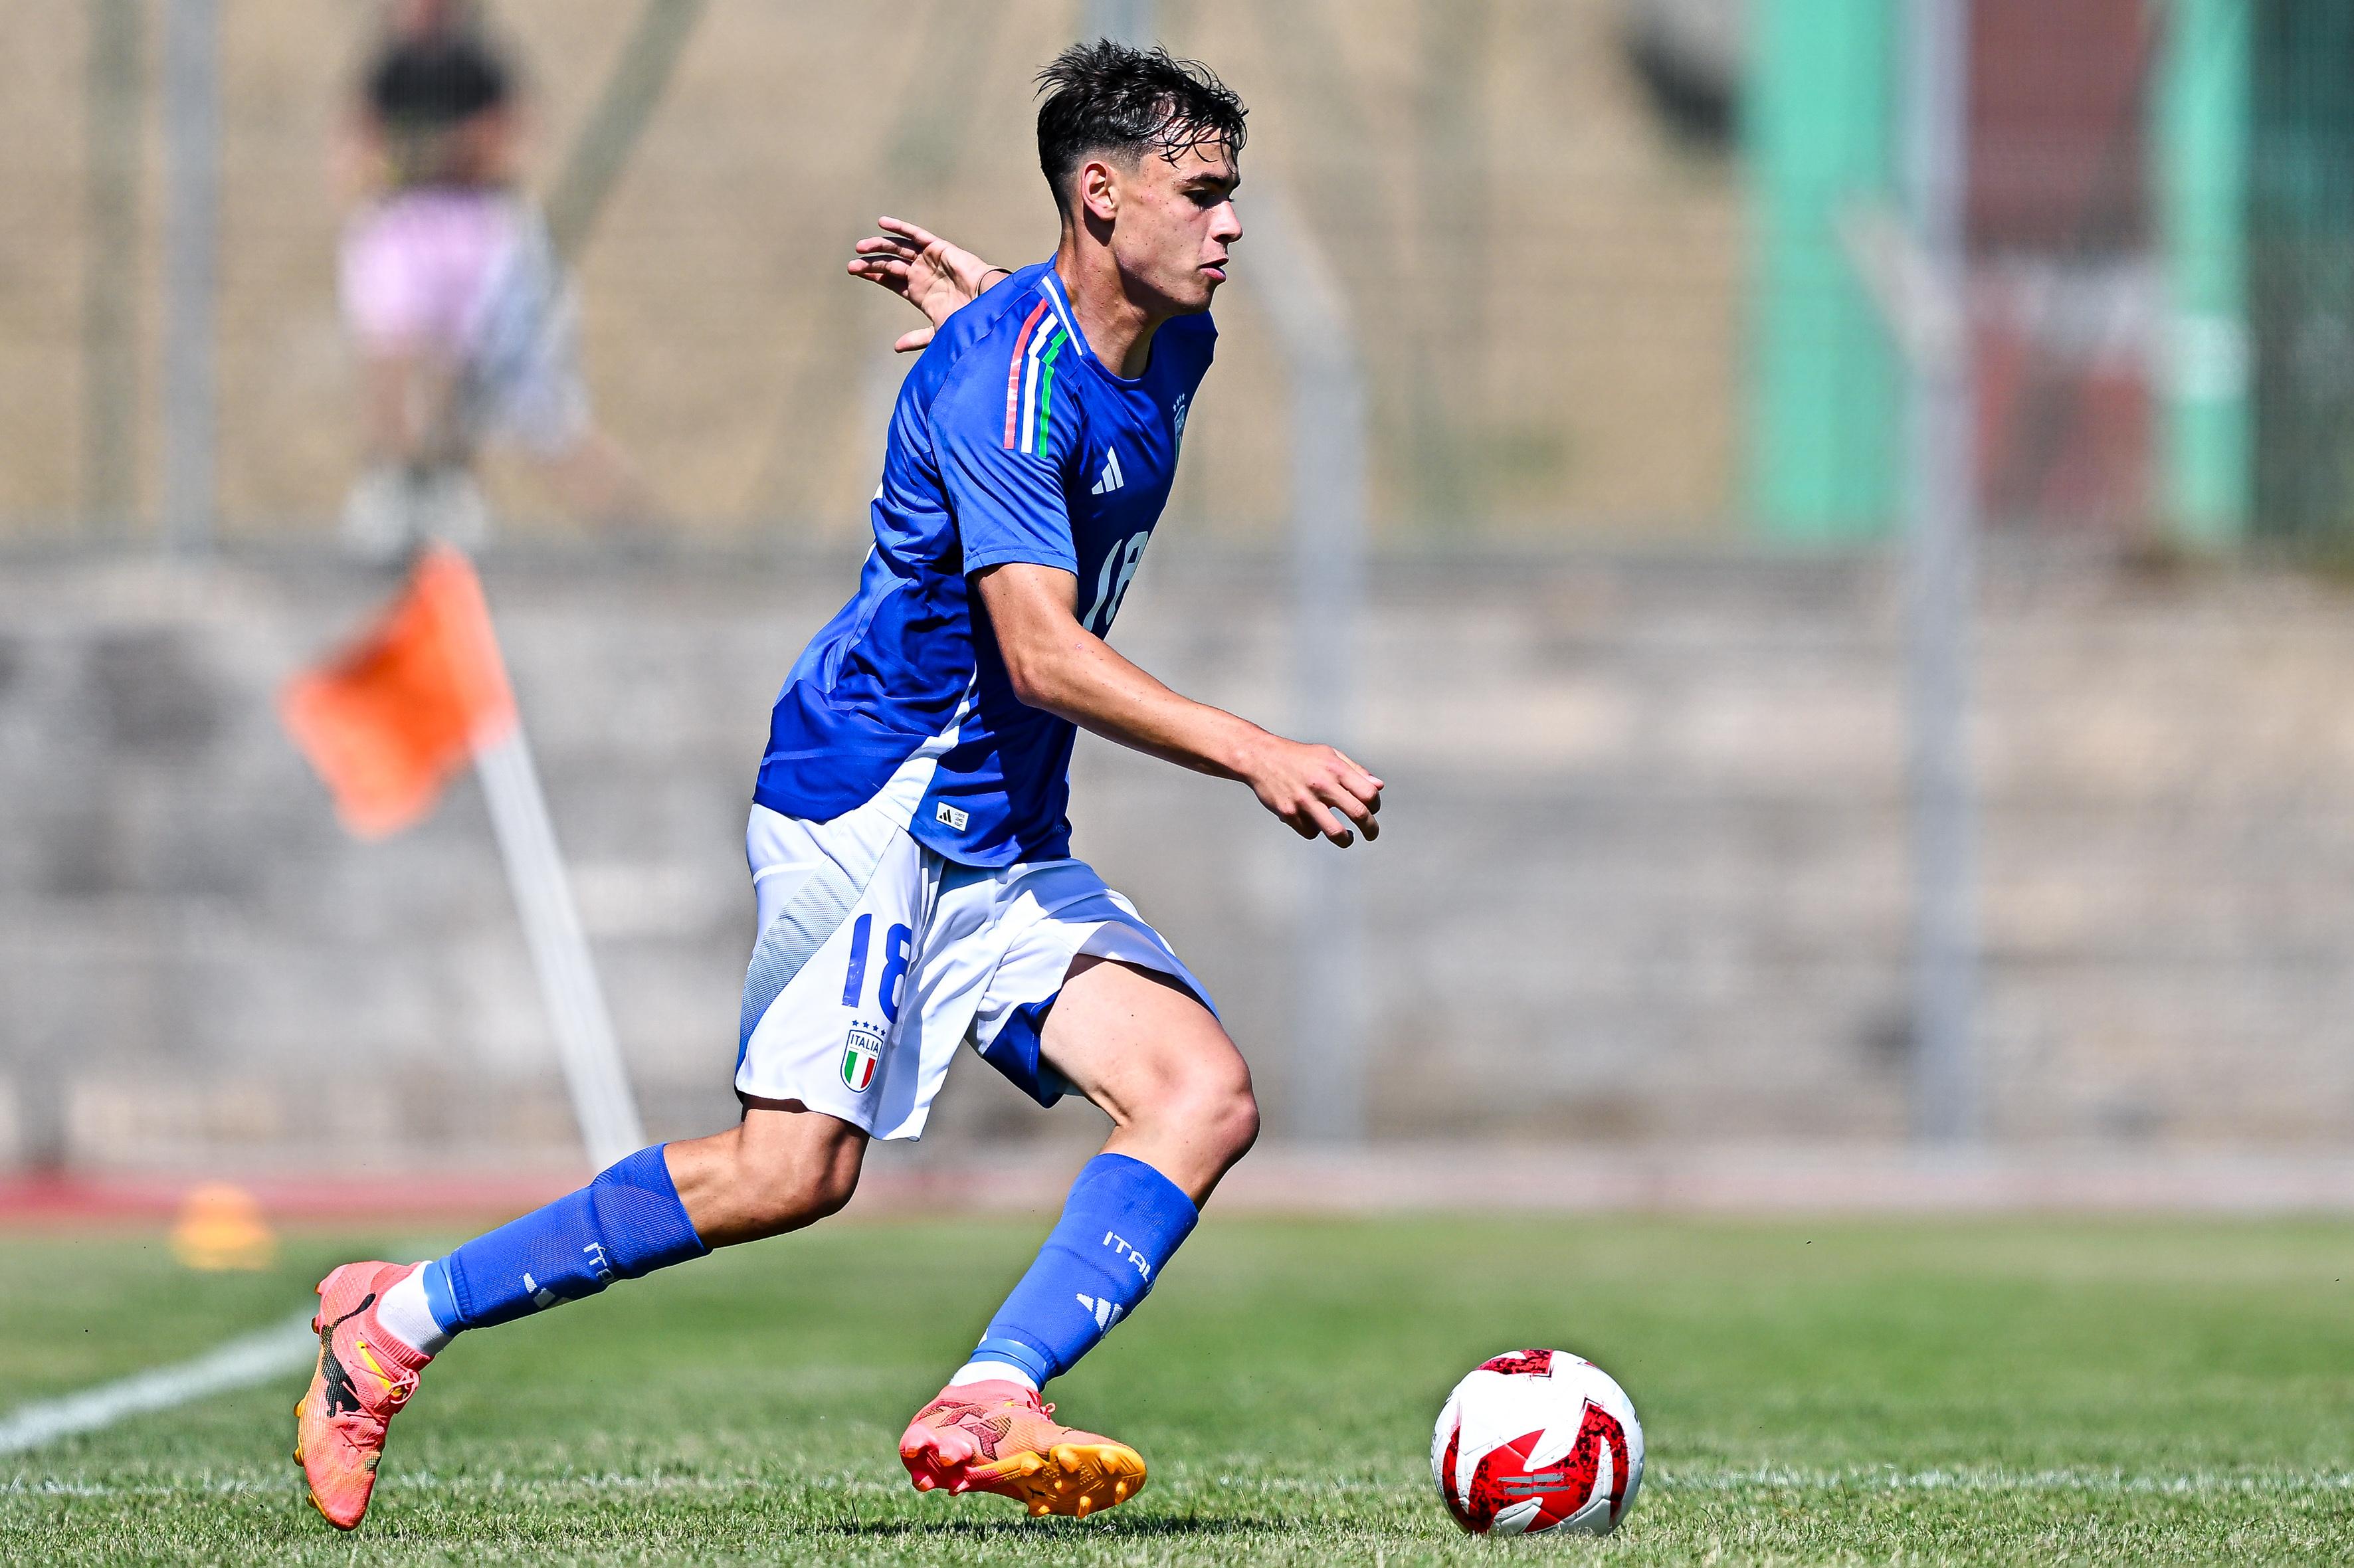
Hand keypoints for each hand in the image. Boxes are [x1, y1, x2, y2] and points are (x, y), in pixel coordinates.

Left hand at [846, 216, 1006, 352]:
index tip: (856, 271)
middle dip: (870, 263)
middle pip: (890, 264)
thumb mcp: (938, 332)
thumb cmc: (967, 320)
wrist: (986, 305)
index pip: (891, 280)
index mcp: (920, 292)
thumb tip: (896, 348)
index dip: (874, 275)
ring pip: (898, 249)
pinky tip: (882, 223)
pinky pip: (916, 235)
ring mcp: (929, 260)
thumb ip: (917, 338)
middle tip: (852, 265)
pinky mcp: (938, 248)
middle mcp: (922, 274)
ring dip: (879, 246)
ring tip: (860, 247)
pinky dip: (900, 228)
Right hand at [1240, 737, 1383, 847]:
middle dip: (1371, 829)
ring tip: (1347, 838)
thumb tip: (1379, 787)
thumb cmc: (1300, 757)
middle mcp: (1322, 784)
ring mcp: (1304, 800)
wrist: (1261, 757)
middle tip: (1371, 834)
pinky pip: (1311, 832)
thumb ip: (1355, 771)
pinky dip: (1315, 829)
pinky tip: (1312, 820)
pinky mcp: (1289, 813)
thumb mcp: (1329, 755)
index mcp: (1335, 768)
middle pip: (1358, 813)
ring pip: (1335, 832)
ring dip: (1346, 840)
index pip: (1369, 794)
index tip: (1372, 810)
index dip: (1376, 805)